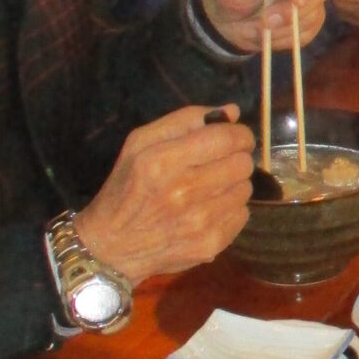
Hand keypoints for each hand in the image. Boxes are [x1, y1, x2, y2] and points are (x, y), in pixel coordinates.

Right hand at [78, 103, 257, 283]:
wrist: (112, 246)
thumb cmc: (126, 187)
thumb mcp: (140, 143)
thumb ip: (185, 120)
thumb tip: (232, 112)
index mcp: (162, 161)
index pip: (225, 139)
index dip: (239, 134)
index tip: (236, 137)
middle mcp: (184, 192)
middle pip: (242, 164)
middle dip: (236, 158)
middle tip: (219, 163)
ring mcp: (199, 222)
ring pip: (245, 189)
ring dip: (232, 184)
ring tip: (209, 188)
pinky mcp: (210, 244)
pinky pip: (242, 215)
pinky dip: (230, 209)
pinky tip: (207, 210)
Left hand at [198, 0, 331, 54]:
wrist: (226, 19)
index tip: (296, 0)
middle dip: (294, 10)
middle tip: (267, 20)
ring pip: (315, 14)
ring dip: (284, 27)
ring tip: (260, 25)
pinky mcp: (309, 19)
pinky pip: (308, 33)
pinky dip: (285, 37)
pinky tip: (269, 33)